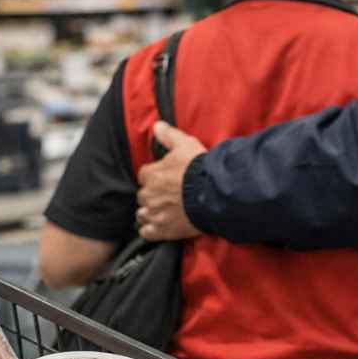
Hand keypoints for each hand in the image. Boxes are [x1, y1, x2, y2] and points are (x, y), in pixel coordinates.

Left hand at [136, 122, 206, 240]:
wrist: (214, 194)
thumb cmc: (199, 169)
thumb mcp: (185, 144)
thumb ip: (169, 135)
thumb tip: (157, 125)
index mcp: (151, 174)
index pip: (145, 174)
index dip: (154, 176)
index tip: (164, 178)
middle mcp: (149, 195)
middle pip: (144, 195)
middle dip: (152, 194)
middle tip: (167, 194)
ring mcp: (155, 213)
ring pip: (143, 213)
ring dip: (150, 212)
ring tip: (162, 211)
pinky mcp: (163, 230)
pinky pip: (148, 232)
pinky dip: (151, 230)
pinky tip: (158, 226)